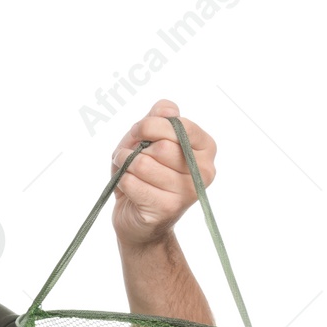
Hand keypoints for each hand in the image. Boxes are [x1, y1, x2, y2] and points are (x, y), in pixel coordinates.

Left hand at [108, 99, 215, 247]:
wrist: (137, 217)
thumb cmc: (145, 173)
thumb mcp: (149, 139)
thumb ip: (159, 118)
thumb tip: (167, 109)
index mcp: (205, 147)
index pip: (180, 126)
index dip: (152, 124)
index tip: (139, 130)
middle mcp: (204, 170)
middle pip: (161, 146)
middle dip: (136, 147)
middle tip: (131, 155)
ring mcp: (188, 192)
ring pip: (143, 164)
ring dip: (125, 164)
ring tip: (127, 169)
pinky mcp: (167, 208)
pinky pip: (131, 182)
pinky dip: (122, 181)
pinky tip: (127, 186)